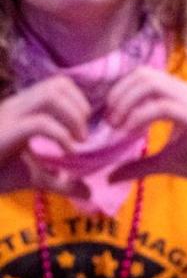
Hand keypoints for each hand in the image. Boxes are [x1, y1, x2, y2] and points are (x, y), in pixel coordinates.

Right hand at [0, 76, 91, 196]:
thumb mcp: (35, 176)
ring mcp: (9, 116)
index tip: (83, 128)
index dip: (79, 101)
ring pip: (50, 94)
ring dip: (73, 116)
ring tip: (77, 141)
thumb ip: (62, 182)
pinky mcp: (4, 132)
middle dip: (80, 106)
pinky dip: (61, 135)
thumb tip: (88, 193)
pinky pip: (40, 122)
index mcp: (24, 110)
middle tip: (83, 135)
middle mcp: (17, 107)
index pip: (58, 84)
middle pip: (58, 84)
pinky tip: (67, 151)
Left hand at [104, 67, 186, 190]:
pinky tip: (130, 133)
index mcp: (179, 95)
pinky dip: (138, 117)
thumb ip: (139, 165)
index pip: (143, 76)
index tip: (109, 119)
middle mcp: (184, 90)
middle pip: (142, 74)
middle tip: (109, 121)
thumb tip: (109, 178)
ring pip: (149, 83)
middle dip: (118, 94)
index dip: (119, 92)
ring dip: (125, 101)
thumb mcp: (166, 162)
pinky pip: (160, 106)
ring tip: (117, 125)